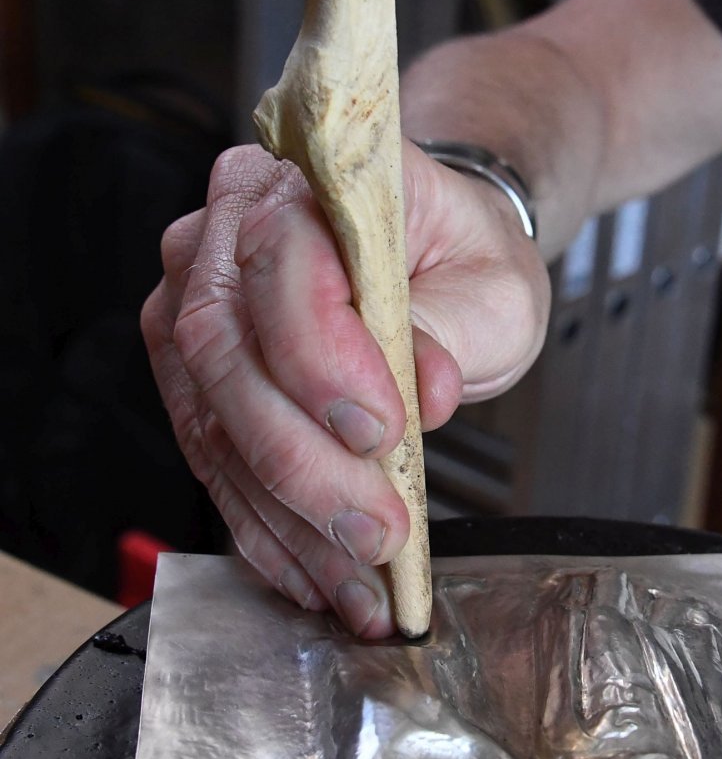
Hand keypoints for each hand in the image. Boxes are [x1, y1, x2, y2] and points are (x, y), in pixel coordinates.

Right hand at [142, 141, 549, 636]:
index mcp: (306, 179)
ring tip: (354, 580)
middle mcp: (226, 231)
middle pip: (226, 349)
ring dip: (284, 514)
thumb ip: (455, 330)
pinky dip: (262, 526)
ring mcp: (194, 301)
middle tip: (376, 532)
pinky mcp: (191, 372)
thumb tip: (423, 392)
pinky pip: (209, 457)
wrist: (433, 257)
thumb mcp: (493, 287)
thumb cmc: (459, 255)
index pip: (281, 259)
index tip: (383, 430)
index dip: (320, 355)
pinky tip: (311, 574)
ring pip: (211, 417)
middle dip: (301, 460)